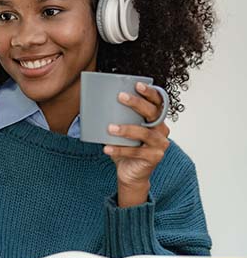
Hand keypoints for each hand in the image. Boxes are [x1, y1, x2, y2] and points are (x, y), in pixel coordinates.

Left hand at [103, 82, 170, 207]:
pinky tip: (107, 148)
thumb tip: (95, 102)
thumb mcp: (122, 130)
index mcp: (156, 120)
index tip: (137, 84)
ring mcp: (160, 144)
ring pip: (144, 133)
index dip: (150, 92)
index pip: (157, 102)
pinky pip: (136, 152)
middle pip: (152, 113)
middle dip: (137, 103)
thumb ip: (117, 117)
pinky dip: (120, 150)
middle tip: (120, 97)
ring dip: (126, 130)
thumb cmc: (126, 148)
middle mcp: (162, 130)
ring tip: (110, 128)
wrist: (130, 173)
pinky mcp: (154, 158)